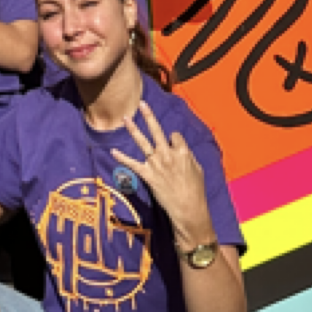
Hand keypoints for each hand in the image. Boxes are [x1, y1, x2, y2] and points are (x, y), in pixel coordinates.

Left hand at [111, 100, 213, 247]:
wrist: (188, 208)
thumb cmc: (195, 190)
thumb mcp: (197, 169)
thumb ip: (187, 156)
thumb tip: (180, 149)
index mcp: (182, 152)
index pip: (175, 136)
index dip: (174, 140)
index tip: (174, 146)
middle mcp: (168, 154)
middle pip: (157, 130)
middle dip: (149, 116)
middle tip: (141, 104)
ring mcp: (156, 164)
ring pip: (143, 142)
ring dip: (133, 129)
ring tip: (126, 119)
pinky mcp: (147, 174)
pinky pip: (132, 164)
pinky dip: (122, 157)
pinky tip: (113, 151)